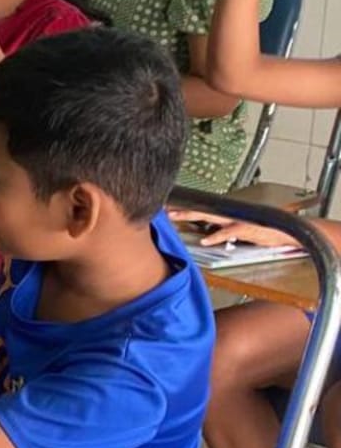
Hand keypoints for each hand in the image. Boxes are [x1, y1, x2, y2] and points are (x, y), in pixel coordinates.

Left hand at [168, 209, 299, 248]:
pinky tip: (205, 240)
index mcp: (225, 214)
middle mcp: (228, 214)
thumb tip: (205, 235)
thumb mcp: (236, 230)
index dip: (182, 208)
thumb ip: (220, 230)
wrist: (286, 230)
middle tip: (161, 207)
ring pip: (208, 216)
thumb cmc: (262, 230)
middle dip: (178, 209)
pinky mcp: (246, 228)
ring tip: (174, 217)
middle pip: (198, 210)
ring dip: (190, 215)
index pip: (199, 210)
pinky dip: (217, 236)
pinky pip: (229, 232)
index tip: (164, 207)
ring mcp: (236, 219)